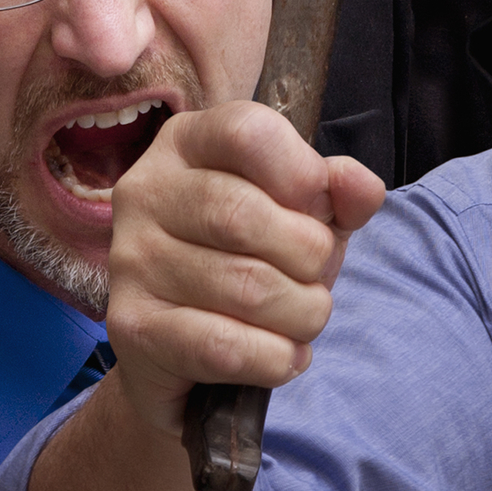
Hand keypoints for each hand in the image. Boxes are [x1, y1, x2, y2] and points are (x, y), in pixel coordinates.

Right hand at [96, 100, 386, 440]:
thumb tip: (361, 188)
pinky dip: (274, 358)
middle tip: (318, 278)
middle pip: (245, 215)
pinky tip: (284, 356)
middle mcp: (147, 191)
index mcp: (186, 143)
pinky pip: (222, 346)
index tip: (320, 210)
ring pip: (244, 287)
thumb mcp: (300, 215)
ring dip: (302, 314)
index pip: (248, 132)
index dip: (303, 174)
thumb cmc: (249, 262)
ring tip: (304, 319)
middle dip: (310, 257)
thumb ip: (336, 194)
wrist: (185, 354)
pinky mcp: (130, 327)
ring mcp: (131, 259)